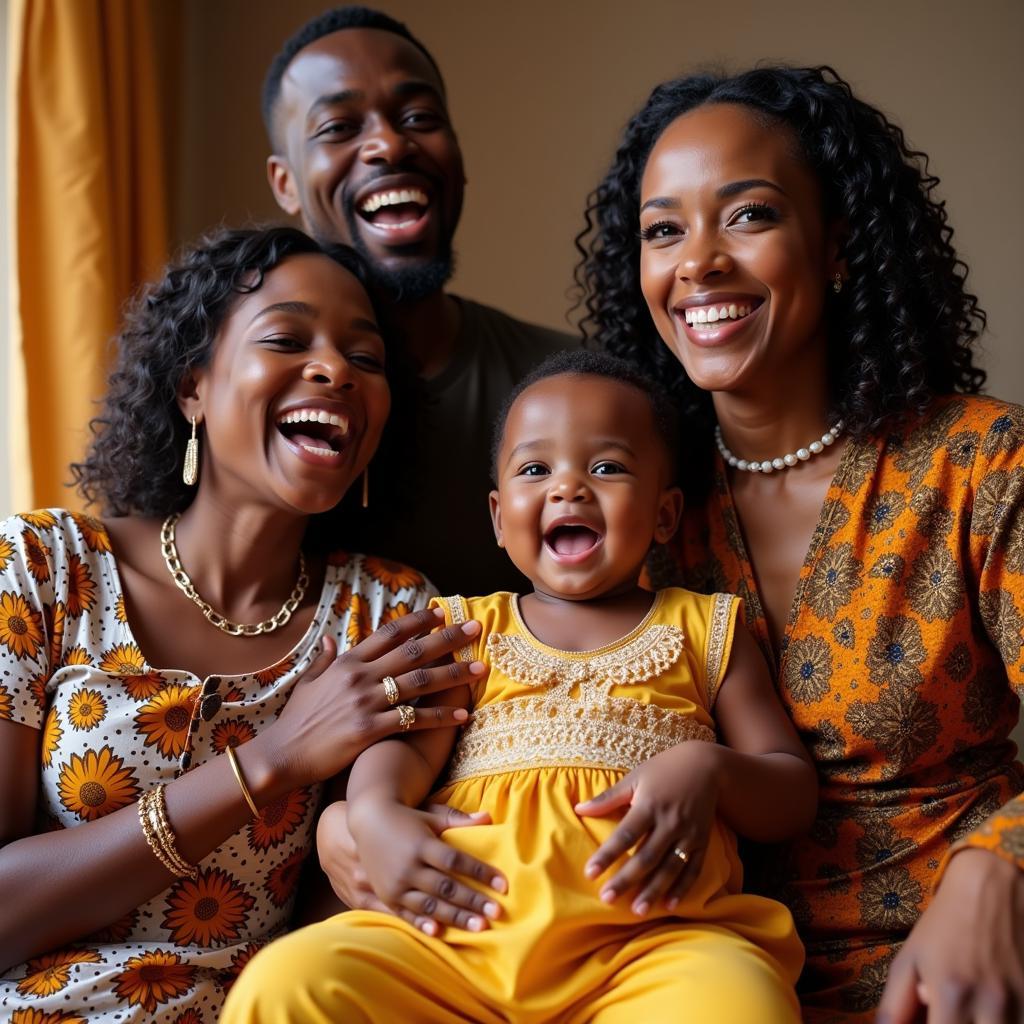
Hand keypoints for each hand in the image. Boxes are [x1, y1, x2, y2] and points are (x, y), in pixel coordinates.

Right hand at [257, 608, 485, 789]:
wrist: (282, 755)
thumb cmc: (296, 721)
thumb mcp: (308, 683)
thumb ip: (324, 660)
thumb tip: (331, 638)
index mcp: (347, 661)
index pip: (390, 633)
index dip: (418, 621)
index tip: (442, 613)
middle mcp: (360, 676)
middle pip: (412, 652)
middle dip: (448, 639)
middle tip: (475, 629)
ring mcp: (365, 702)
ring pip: (419, 682)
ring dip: (453, 675)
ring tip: (480, 668)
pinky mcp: (369, 730)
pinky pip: (413, 719)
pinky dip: (440, 716)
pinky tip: (462, 715)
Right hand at [347, 799, 506, 936]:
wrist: (368, 820)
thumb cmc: (407, 818)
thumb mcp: (431, 815)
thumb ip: (458, 820)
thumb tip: (489, 817)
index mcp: (422, 843)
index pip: (456, 861)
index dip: (480, 872)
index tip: (503, 885)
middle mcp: (409, 865)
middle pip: (446, 887)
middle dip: (473, 901)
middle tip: (497, 913)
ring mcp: (396, 883)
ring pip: (430, 905)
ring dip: (456, 917)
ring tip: (479, 927)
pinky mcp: (387, 895)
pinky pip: (407, 914)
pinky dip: (423, 924)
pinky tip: (440, 932)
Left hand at [575, 742, 718, 914]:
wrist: (706, 765)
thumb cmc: (663, 770)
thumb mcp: (635, 778)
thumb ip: (608, 798)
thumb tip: (579, 809)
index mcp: (650, 804)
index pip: (625, 835)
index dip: (607, 855)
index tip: (590, 873)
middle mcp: (670, 821)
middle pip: (646, 856)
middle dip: (627, 879)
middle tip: (607, 899)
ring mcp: (688, 833)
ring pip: (670, 867)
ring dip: (654, 890)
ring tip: (638, 910)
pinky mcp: (702, 841)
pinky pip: (693, 869)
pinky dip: (682, 888)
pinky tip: (670, 904)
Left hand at [877, 848, 1023, 1023]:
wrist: (993, 888)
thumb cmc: (945, 926)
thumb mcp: (909, 959)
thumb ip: (895, 1006)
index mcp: (952, 993)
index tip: (931, 1021)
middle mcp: (992, 1005)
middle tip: (946, 1015)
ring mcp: (1023, 1004)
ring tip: (969, 1012)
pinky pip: (1023, 1023)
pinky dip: (1008, 1023)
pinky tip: (992, 1014)